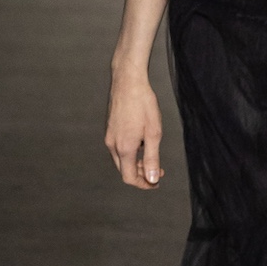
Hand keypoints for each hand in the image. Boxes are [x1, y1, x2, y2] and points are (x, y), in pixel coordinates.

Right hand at [105, 72, 164, 187]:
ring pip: (121, 159)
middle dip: (141, 174)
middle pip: (124, 170)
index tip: (156, 181)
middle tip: (157, 170)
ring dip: (136, 163)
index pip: (129, 178)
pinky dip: (130, 152)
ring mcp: (109, 136)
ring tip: (151, 155)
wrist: (128, 81)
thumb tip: (151, 179)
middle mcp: (112, 144)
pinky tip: (142, 141)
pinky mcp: (110, 129)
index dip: (144, 184)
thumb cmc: (143, 103)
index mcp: (124, 148)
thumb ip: (152, 158)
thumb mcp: (154, 133)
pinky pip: (118, 148)